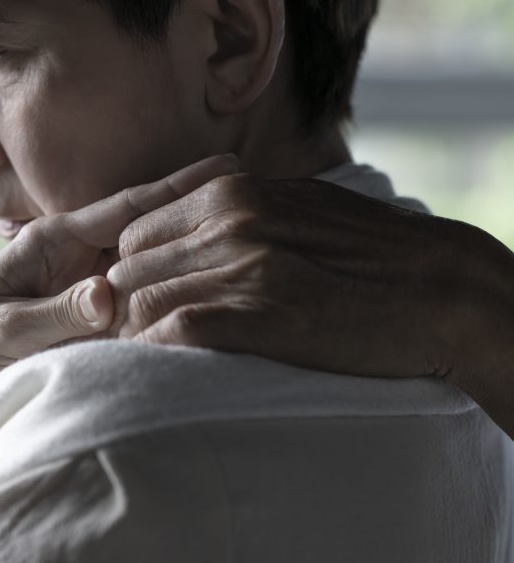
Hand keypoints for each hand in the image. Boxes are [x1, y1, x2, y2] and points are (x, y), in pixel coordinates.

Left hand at [0, 154, 241, 419]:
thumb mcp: (4, 329)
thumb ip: (54, 314)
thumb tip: (108, 297)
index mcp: (55, 241)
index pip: (128, 209)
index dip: (178, 191)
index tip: (230, 170)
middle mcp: (78, 255)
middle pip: (150, 229)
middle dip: (200, 213)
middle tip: (264, 200)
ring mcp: (87, 284)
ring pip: (149, 263)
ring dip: (192, 251)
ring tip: (254, 238)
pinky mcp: (89, 314)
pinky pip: (138, 299)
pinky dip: (171, 292)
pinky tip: (211, 291)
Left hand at [105, 172, 513, 432]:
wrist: (440, 287)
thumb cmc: (370, 251)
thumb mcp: (296, 206)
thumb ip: (239, 212)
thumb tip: (196, 232)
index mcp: (229, 193)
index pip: (134, 235)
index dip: (131, 274)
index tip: (140, 303)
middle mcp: (226, 223)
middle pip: (128, 271)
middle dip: (123, 309)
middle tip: (130, 342)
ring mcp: (241, 268)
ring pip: (142, 303)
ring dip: (135, 337)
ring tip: (145, 362)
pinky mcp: (258, 315)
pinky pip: (174, 333)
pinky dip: (158, 352)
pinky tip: (166, 368)